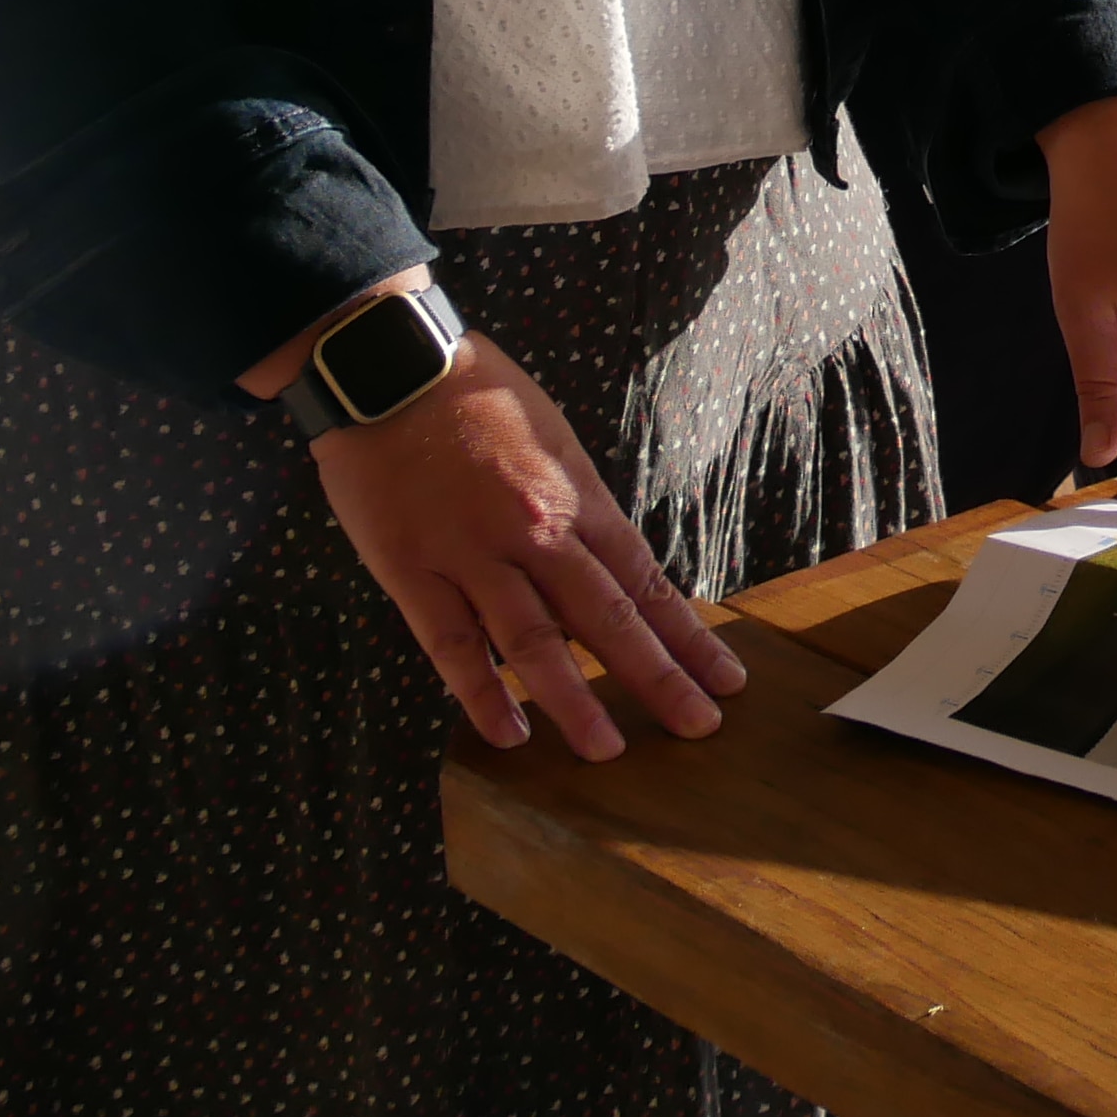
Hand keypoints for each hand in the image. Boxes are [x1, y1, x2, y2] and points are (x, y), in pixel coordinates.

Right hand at [297, 318, 749, 760]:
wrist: (391, 366)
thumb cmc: (474, 396)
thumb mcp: (552, 437)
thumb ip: (576, 506)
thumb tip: (607, 565)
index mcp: (576, 498)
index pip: (645, 582)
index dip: (687, 636)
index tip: (725, 678)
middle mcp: (537, 531)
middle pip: (608, 619)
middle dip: (658, 677)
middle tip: (699, 726)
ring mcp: (474, 554)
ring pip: (536, 642)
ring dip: (575, 701)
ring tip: (608, 750)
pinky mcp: (412, 570)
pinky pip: (453, 645)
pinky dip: (481, 694)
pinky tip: (508, 733)